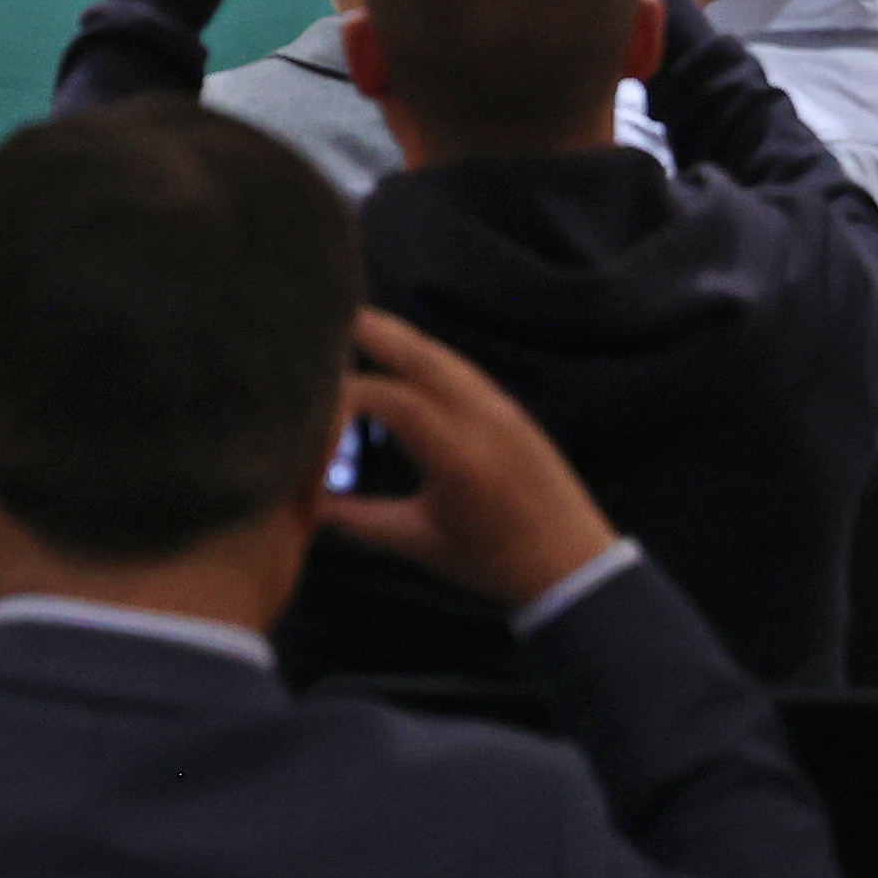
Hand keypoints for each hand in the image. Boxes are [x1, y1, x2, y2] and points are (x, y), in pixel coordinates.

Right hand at [321, 309, 619, 610]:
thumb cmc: (492, 560)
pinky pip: (459, 367)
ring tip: (351, 326)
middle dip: (367, 331)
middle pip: (418, 355)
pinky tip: (399, 357)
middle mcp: (481, 418)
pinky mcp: (510, 406)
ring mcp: (500, 406)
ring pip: (440, 354)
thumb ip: (360, 520)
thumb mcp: (420, 542)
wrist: (571, 562)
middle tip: (321, 315)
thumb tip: (306, 507)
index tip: (308, 402)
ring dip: (395, 337)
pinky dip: (421, 355)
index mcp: (457, 455)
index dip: (342, 394)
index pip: (389, 398)